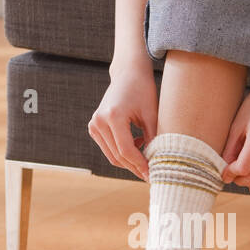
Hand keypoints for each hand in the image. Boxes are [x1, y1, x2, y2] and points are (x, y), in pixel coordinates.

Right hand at [88, 64, 157, 180]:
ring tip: (147, 159)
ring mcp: (94, 125)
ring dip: (129, 162)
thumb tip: (156, 164)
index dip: (140, 164)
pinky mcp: (94, 127)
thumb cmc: (143, 91)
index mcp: (113, 116)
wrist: (128, 74)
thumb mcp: (152, 115)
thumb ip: (153, 139)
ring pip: (112, 156)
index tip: (153, 174)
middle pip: (117, 156)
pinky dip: (122, 152)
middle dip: (135, 167)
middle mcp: (99, 121)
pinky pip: (109, 148)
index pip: (126, 150)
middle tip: (151, 174)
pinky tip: (137, 144)